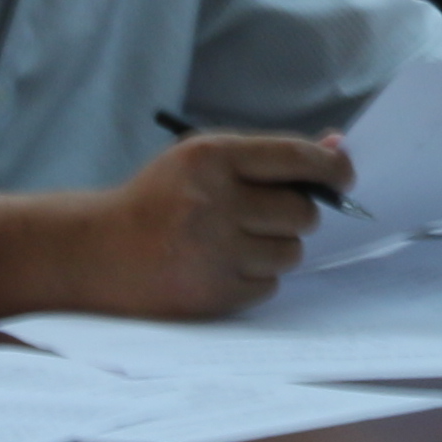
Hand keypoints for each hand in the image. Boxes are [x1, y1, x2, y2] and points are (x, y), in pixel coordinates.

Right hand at [81, 133, 342, 319]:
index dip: (331, 167)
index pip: (294, 158)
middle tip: (263, 214)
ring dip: (275, 247)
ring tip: (235, 241)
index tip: (343, 175)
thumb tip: (337, 148)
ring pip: (291, 252)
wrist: (98, 251)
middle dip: (294, 214)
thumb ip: (268, 156)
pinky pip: (269, 285)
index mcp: (210, 157)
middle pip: (301, 212)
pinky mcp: (212, 293)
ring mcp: (212, 252)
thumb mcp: (203, 160)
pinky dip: (255, 276)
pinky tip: (219, 265)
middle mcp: (212, 202)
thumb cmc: (160, 199)